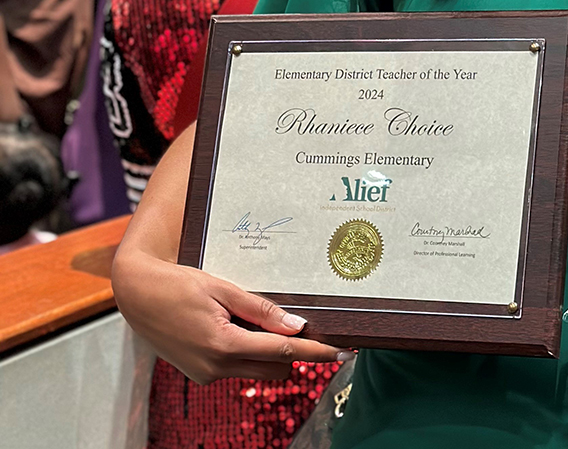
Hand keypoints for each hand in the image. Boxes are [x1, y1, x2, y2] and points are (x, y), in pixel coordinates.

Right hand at [112, 248, 350, 383]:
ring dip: (268, 351)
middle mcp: (215, 368)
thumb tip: (296, 326)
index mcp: (224, 345)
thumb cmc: (177, 284)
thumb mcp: (223, 289)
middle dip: (292, 351)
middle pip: (275, 369)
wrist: (135, 294)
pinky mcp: (200, 373)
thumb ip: (261, 309)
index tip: (341, 354)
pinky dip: (247, 350)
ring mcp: (206, 374)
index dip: (315, 353)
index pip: (283, 353)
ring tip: (254, 316)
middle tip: (296, 321)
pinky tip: (236, 324)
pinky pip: (237, 367)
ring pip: (256, 371)